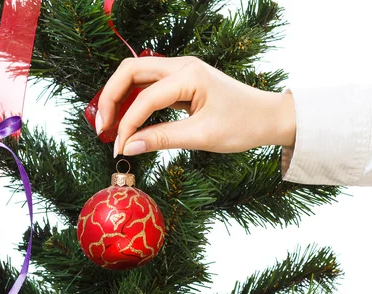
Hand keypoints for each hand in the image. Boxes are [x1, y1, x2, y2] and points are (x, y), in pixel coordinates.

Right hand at [96, 56, 295, 156]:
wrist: (269, 117)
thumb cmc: (243, 124)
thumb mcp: (202, 136)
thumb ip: (162, 139)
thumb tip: (129, 147)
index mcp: (189, 75)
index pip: (144, 98)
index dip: (127, 124)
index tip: (119, 149)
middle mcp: (182, 65)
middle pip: (130, 71)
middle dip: (111, 98)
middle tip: (102, 128)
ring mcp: (181, 70)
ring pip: (136, 75)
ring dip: (119, 97)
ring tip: (110, 125)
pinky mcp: (181, 81)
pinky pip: (148, 85)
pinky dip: (133, 100)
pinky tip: (128, 120)